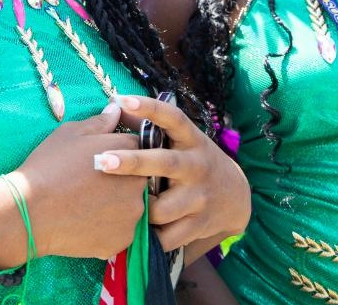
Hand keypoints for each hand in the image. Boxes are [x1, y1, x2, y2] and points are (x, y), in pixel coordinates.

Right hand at [10, 103, 143, 259]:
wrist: (30, 211)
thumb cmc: (48, 166)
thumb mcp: (70, 134)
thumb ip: (100, 122)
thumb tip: (116, 110)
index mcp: (128, 150)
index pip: (137, 147)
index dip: (118, 152)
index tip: (100, 159)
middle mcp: (138, 181)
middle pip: (138, 177)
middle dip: (121, 179)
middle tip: (91, 183)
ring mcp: (133, 213)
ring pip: (131, 206)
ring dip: (117, 203)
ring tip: (87, 203)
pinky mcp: (124, 238)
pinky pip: (122, 229)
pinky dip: (108, 226)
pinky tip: (86, 220)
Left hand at [95, 94, 250, 257]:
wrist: (234, 197)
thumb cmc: (193, 161)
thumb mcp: (180, 140)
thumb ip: (149, 125)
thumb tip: (112, 107)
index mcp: (191, 140)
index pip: (173, 118)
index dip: (150, 108)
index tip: (125, 100)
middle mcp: (196, 166)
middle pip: (164, 163)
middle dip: (132, 163)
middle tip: (102, 161)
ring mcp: (199, 197)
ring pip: (161, 208)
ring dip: (139, 209)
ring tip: (122, 206)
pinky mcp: (199, 224)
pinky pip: (166, 236)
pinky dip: (149, 236)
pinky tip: (135, 232)